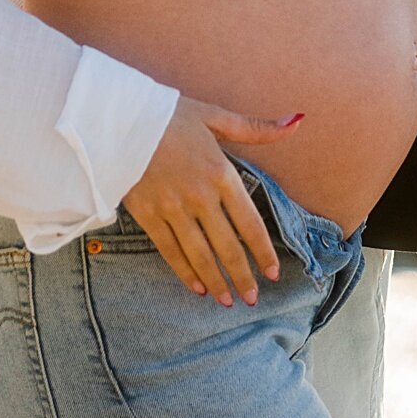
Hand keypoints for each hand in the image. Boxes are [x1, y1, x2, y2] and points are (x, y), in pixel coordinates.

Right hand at [121, 95, 304, 305]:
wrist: (119, 118)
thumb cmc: (171, 116)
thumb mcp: (215, 117)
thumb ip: (256, 129)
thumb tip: (297, 121)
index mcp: (221, 172)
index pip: (250, 222)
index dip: (263, 252)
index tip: (273, 273)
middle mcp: (200, 196)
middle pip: (227, 246)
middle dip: (243, 276)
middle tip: (253, 298)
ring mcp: (172, 208)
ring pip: (200, 255)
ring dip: (216, 282)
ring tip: (229, 301)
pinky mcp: (148, 216)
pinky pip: (170, 251)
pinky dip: (185, 273)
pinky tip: (197, 288)